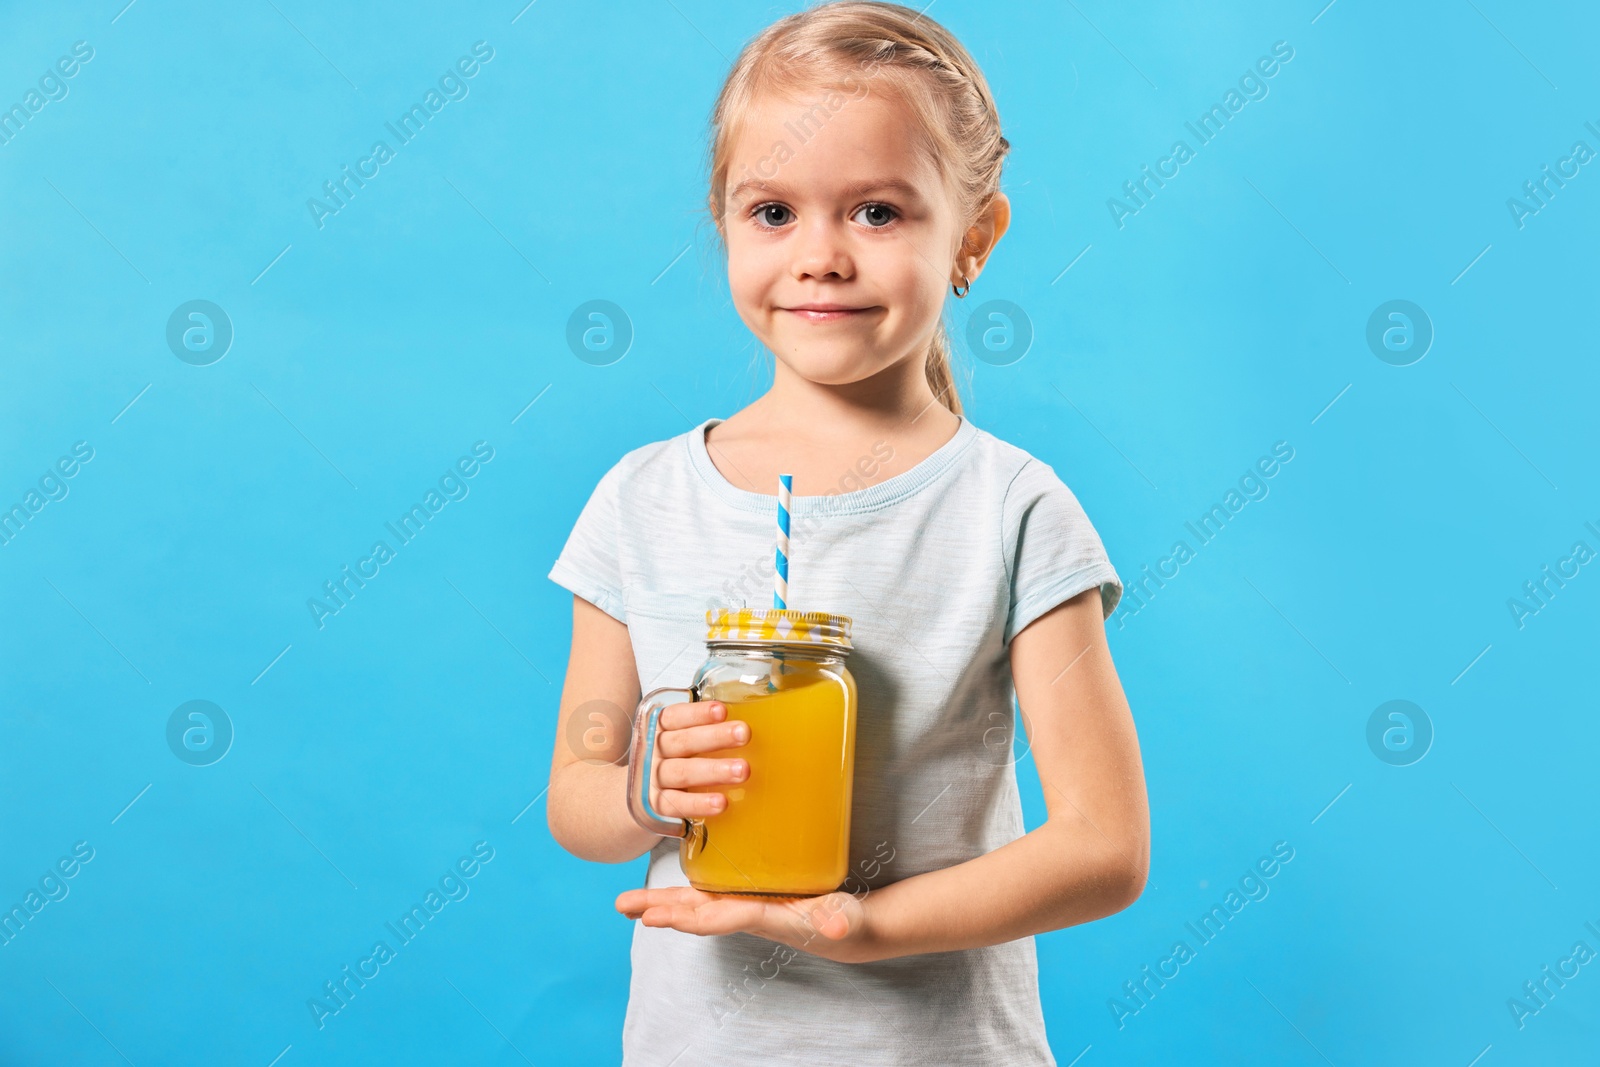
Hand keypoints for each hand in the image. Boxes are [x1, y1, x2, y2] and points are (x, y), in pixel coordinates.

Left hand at [615, 885, 876, 963]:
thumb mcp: (843, 918)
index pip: (720, 916)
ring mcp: (743, 905)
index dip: (689, 917)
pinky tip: (661, 892)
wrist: (842, 930)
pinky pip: (705, 895)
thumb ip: (838, 920)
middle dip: (661, 911)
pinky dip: (679, 895)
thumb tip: (836, 925)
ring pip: (693, 904)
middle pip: (695, 913)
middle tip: (624, 906)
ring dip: (660, 903)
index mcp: (764, 917)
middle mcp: (746, 913)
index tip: (657, 918)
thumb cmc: (843, 921)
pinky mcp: (745, 896)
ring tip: (626, 903)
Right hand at [647, 699, 749, 821]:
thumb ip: (702, 731)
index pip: (675, 717)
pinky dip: (699, 803)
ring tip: (742, 770)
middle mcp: (653, 752)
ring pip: (683, 772)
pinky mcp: (654, 807)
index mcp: (658, 730)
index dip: (698, 713)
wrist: (630, 798)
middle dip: (715, 737)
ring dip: (714, 771)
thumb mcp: (676, 740)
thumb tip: (742, 726)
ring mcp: (653, 780)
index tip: (722, 711)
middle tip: (743, 733)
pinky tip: (721, 802)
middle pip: (683, 742)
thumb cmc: (667, 761)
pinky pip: (678, 804)